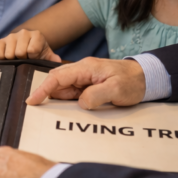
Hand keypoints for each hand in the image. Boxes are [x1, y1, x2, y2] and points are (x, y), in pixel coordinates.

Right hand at [0, 29, 61, 62]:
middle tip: (25, 59)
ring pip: (9, 54)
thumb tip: (57, 61)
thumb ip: (53, 59)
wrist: (27, 44)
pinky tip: (8, 57)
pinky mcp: (0, 41)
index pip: (32, 50)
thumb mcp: (47, 55)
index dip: (33, 58)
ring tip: (17, 58)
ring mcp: (11, 36)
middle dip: (22, 59)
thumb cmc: (38, 52)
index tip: (34, 58)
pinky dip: (2, 57)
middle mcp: (23, 33)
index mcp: (37, 35)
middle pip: (20, 52)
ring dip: (13, 59)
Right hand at [26, 56, 145, 109]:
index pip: (57, 77)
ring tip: (56, 110)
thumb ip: (95, 95)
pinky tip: (70, 108)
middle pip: (57, 81)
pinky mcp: (89, 84)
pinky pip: (73, 92)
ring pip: (64, 87)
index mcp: (86, 68)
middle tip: (38, 108)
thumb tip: (80, 102)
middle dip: (46, 94)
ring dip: (59, 99)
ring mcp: (85, 77)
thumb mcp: (115, 90)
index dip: (43, 89)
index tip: (32, 101)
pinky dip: (68, 100)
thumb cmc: (131, 82)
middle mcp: (82, 70)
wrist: (146, 77)